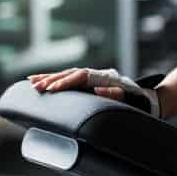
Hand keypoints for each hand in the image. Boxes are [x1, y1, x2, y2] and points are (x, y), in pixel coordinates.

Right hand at [28, 68, 161, 117]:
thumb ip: (115, 95)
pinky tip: (42, 82)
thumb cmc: (136, 101)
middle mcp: (96, 75)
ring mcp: (92, 77)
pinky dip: (55, 79)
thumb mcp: (129, 100)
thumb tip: (99, 90)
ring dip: (50, 78)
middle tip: (35, 87)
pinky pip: (69, 78)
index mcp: (103, 78)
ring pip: (67, 74)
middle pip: (70, 73)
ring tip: (31, 82)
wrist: (146, 98)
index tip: (51, 89)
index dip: (65, 82)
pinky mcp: (89, 82)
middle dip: (52, 80)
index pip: (80, 77)